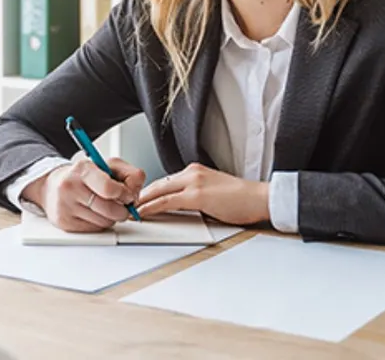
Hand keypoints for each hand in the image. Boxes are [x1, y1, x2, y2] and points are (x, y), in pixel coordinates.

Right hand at [22, 154, 144, 232]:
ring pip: (104, 222)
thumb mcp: (107, 166)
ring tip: (104, 207)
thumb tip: (136, 189)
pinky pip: (94, 229)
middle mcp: (70, 187)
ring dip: (111, 217)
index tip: (128, 195)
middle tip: (122, 204)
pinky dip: (99, 223)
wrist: (52, 187)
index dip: (125, 194)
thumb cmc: (83, 177)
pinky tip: (94, 213)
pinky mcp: (64, 223)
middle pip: (110, 210)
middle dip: (122, 210)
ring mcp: (65, 206)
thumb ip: (129, 174)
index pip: (109, 188)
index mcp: (83, 169)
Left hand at [136, 162, 269, 225]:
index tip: (137, 200)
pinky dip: (152, 207)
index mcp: (195, 171)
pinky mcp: (197, 195)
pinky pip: (167, 201)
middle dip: (139, 195)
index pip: (165, 181)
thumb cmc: (242, 199)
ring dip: (142, 202)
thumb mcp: (213, 192)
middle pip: (157, 184)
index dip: (148, 191)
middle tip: (125, 205)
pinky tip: (143, 213)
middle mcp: (192, 172)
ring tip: (129, 211)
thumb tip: (178, 206)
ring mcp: (193, 182)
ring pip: (158, 191)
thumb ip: (194, 195)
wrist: (260, 198)